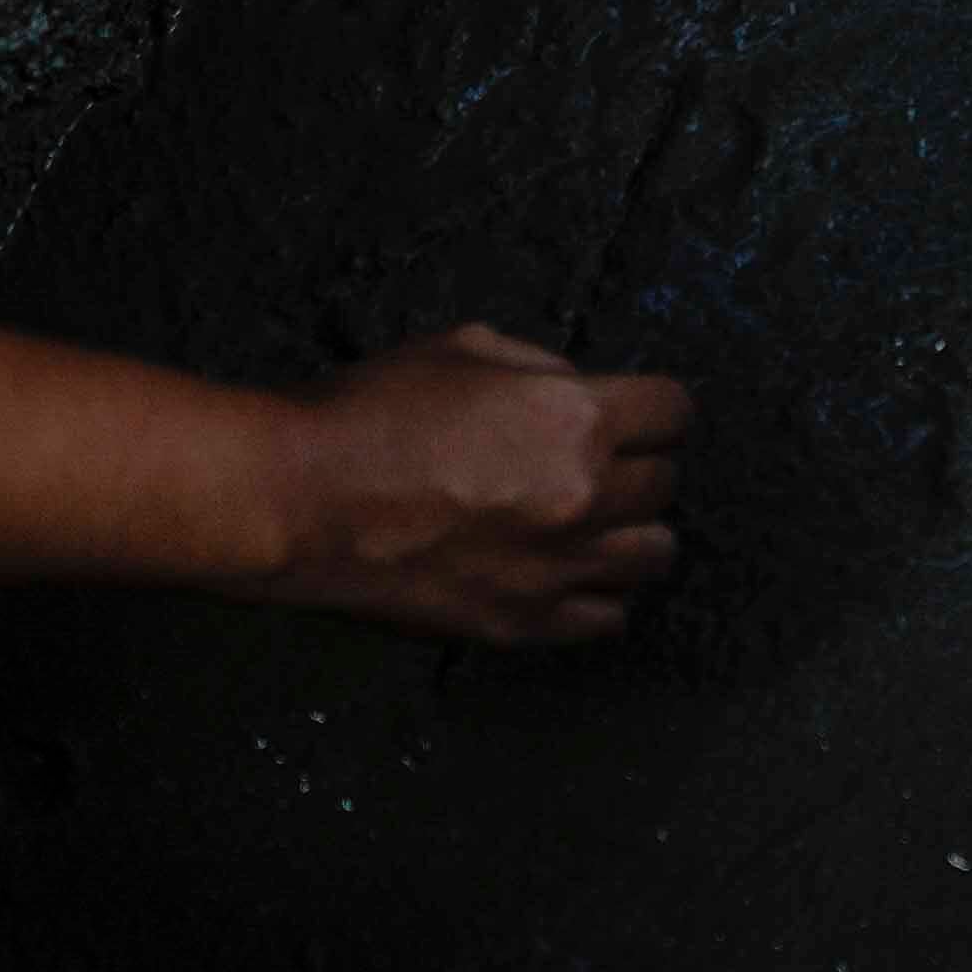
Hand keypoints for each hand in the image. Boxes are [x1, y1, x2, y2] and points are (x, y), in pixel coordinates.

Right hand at [245, 322, 690, 642]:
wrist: (296, 500)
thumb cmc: (367, 415)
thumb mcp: (464, 348)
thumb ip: (542, 367)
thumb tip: (580, 390)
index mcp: (573, 417)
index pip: (675, 412)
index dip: (656, 408)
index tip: (641, 413)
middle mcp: (581, 496)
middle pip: (665, 485)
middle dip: (638, 465)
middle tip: (602, 463)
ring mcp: (554, 569)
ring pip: (653, 556)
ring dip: (631, 532)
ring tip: (594, 521)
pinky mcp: (521, 623)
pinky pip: (607, 618)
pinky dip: (599, 593)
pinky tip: (570, 570)